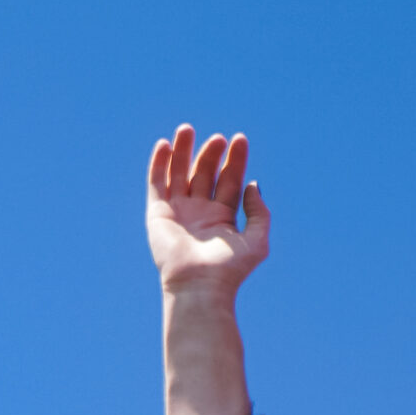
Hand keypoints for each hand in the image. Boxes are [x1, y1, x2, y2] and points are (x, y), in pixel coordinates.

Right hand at [147, 125, 270, 295]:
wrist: (200, 286)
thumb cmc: (230, 269)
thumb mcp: (256, 240)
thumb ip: (258, 212)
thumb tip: (253, 184)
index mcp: (223, 217)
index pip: (230, 181)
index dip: (235, 160)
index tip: (240, 139)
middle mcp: (200, 212)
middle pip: (205, 173)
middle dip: (211, 153)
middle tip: (218, 138)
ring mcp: (178, 211)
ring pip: (180, 173)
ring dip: (184, 150)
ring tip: (188, 128)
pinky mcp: (158, 213)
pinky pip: (157, 183)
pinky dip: (159, 163)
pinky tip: (166, 145)